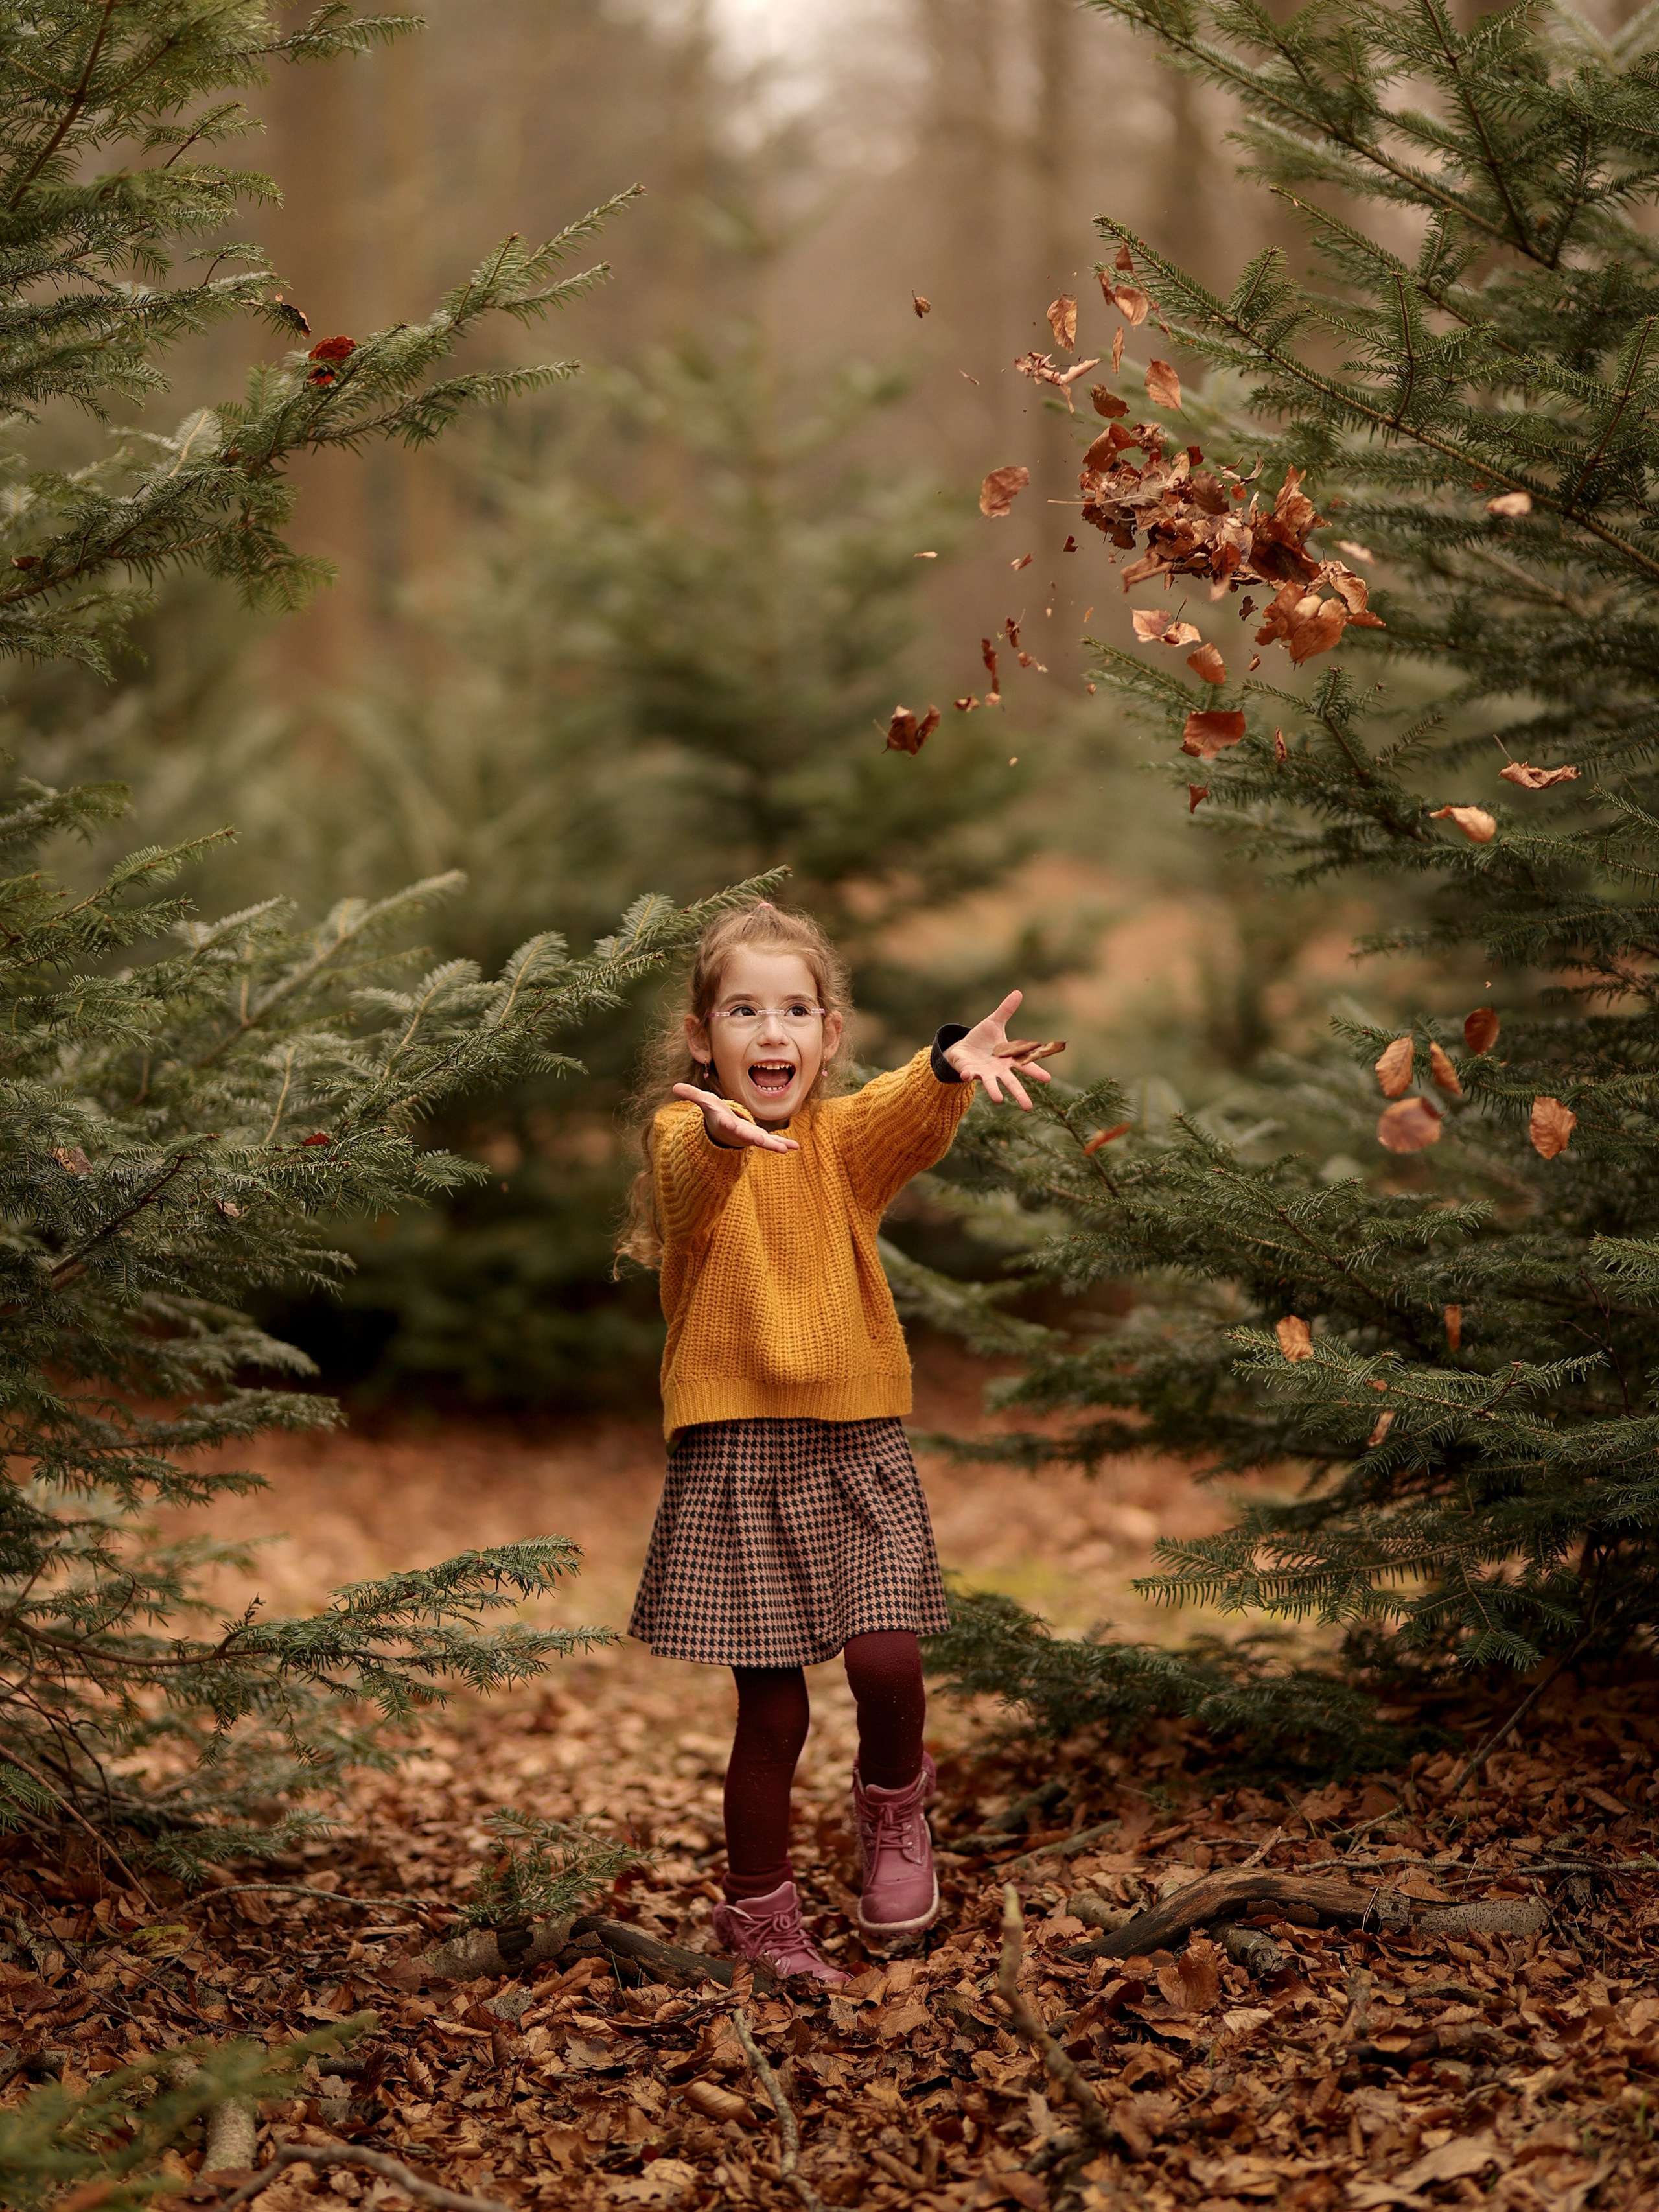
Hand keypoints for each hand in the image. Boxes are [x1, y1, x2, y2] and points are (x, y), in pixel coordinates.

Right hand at [673, 1082, 799, 1152]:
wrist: (723, 1131)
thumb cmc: (715, 1114)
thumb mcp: (704, 1102)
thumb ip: (691, 1095)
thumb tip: (675, 1087)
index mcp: (726, 1123)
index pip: (728, 1124)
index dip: (730, 1124)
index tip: (732, 1125)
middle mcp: (739, 1133)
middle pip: (747, 1136)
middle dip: (756, 1139)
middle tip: (765, 1142)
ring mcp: (750, 1137)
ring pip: (764, 1142)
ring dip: (774, 1145)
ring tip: (787, 1149)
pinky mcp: (760, 1138)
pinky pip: (774, 1142)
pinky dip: (784, 1143)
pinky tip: (796, 1146)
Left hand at [944, 992, 1063, 1108]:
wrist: (962, 1048)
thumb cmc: (982, 1038)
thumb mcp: (994, 1021)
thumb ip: (1005, 1010)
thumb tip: (1018, 992)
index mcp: (1008, 1058)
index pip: (1025, 1065)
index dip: (1036, 1071)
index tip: (1048, 1079)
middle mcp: (998, 1069)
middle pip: (1011, 1082)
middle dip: (1019, 1094)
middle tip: (1028, 1107)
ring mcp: (984, 1072)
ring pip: (991, 1084)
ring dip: (994, 1091)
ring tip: (999, 1100)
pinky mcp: (969, 1071)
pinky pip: (969, 1074)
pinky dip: (968, 1075)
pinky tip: (967, 1076)